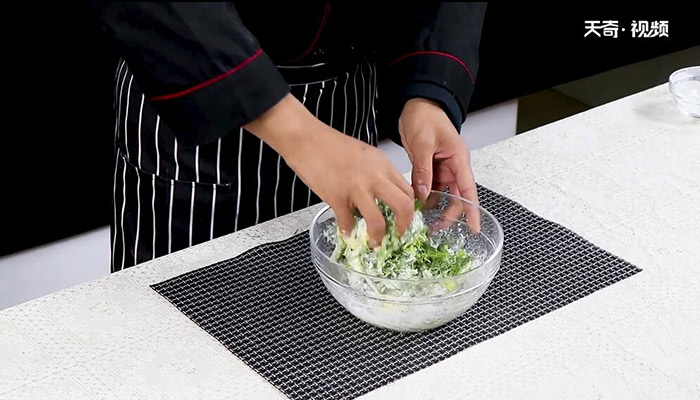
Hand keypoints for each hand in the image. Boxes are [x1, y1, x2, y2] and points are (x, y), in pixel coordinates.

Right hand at [245, 94, 414, 245]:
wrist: (306, 138)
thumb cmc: (330, 145)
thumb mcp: (364, 154)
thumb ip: (376, 173)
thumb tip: (381, 194)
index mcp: (383, 165)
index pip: (408, 191)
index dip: (410, 209)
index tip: (404, 218)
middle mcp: (375, 177)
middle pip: (403, 206)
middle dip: (403, 226)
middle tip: (397, 234)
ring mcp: (356, 188)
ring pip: (378, 221)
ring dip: (377, 237)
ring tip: (373, 242)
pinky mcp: (337, 198)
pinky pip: (348, 222)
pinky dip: (348, 230)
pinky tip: (346, 230)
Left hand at [399, 98, 480, 232]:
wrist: (416, 105)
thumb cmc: (425, 117)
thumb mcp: (423, 144)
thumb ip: (423, 170)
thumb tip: (423, 194)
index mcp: (459, 159)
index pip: (469, 189)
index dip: (472, 210)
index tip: (474, 227)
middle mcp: (453, 167)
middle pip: (456, 197)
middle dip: (448, 214)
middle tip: (435, 229)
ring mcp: (442, 169)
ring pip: (441, 195)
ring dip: (433, 208)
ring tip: (421, 221)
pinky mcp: (430, 169)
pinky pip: (429, 188)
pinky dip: (423, 198)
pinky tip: (414, 207)